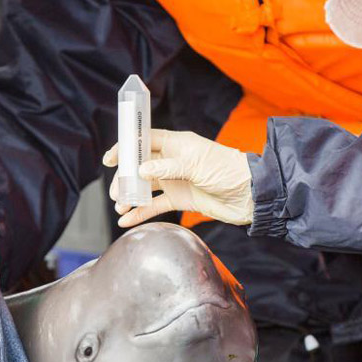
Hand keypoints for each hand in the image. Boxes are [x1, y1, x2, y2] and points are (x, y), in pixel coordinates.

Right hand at [102, 129, 253, 227]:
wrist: (250, 194)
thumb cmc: (227, 170)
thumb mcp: (196, 165)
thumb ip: (167, 168)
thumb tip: (141, 170)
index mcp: (177, 144)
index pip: (145, 140)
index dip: (127, 147)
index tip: (110, 158)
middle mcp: (173, 161)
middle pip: (141, 166)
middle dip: (125, 178)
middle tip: (115, 191)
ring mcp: (176, 180)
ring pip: (146, 187)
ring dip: (131, 196)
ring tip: (120, 206)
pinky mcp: (181, 199)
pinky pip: (156, 206)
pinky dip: (141, 212)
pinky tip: (127, 220)